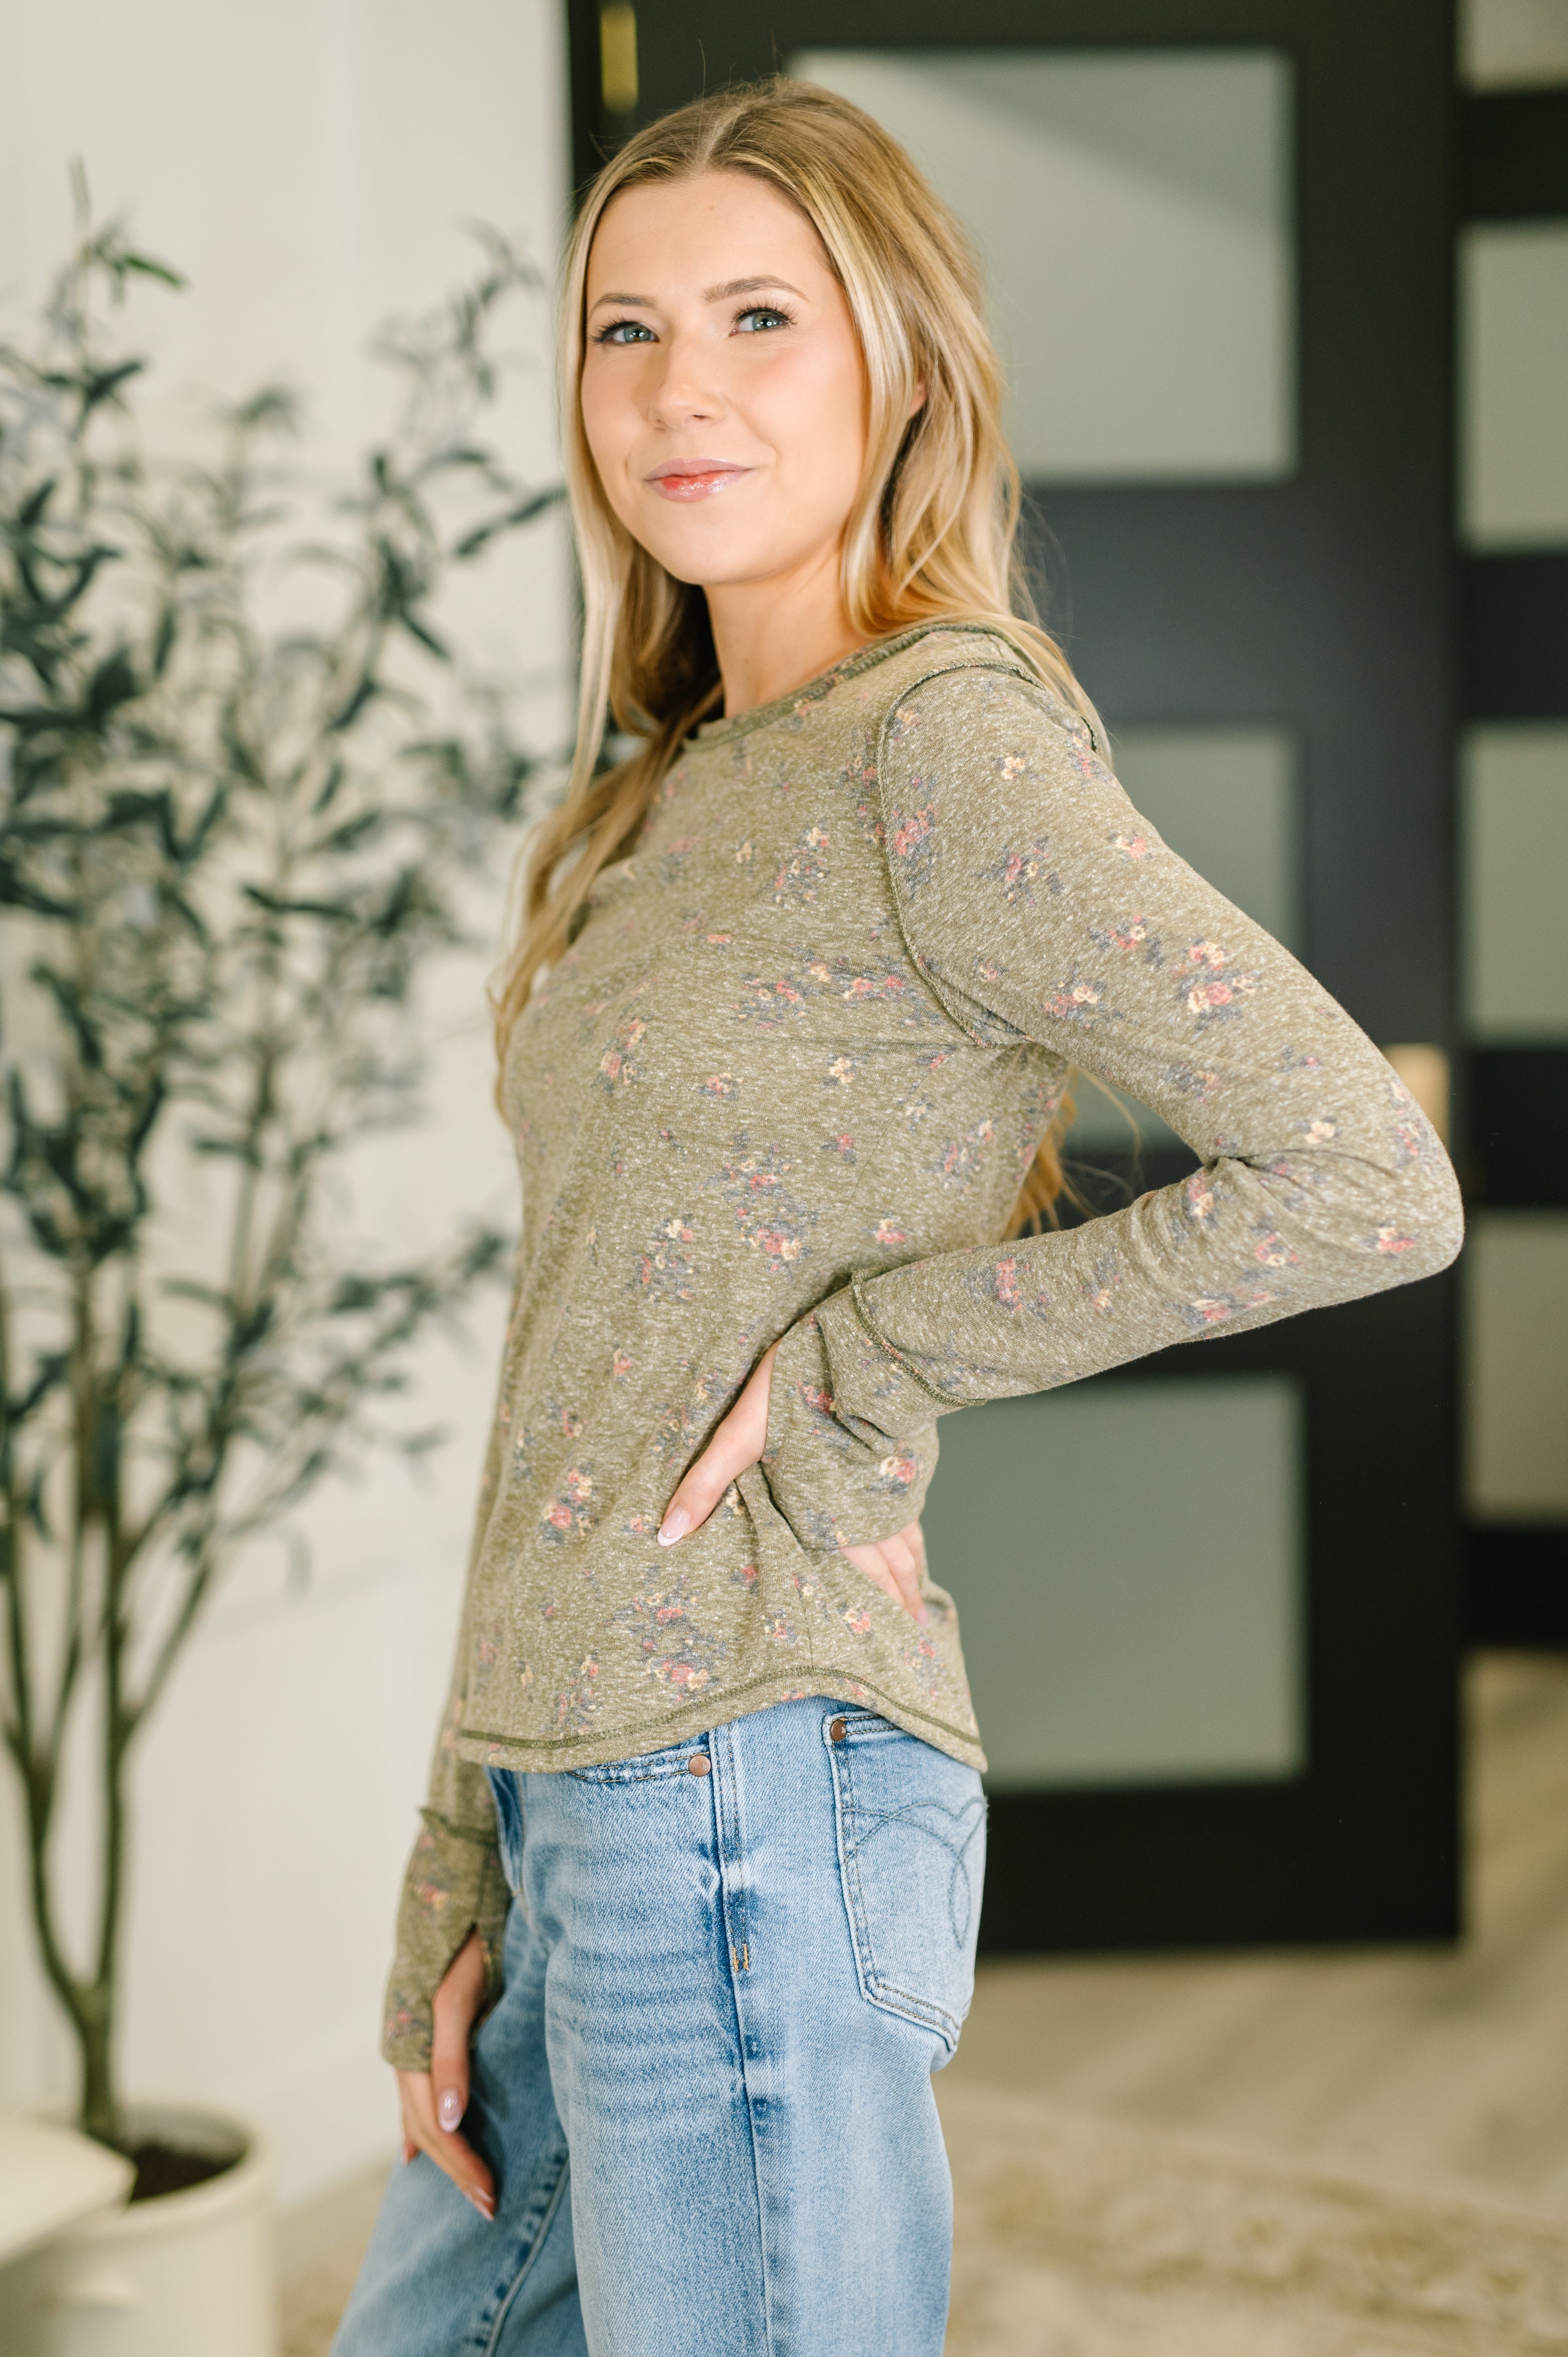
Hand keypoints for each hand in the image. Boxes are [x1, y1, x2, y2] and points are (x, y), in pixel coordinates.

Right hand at [395, 1929, 494, 2221]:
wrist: (457, 1886)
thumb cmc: (461, 1941)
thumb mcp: (458, 1998)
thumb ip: (451, 2058)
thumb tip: (447, 2120)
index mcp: (412, 2050)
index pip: (437, 2128)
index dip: (462, 2165)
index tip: (491, 2195)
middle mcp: (405, 2051)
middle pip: (426, 2128)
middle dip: (455, 2170)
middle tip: (488, 2206)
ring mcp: (409, 2041)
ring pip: (418, 2114)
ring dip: (439, 2154)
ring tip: (456, 2184)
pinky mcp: (420, 2029)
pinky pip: (415, 2092)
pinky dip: (417, 2125)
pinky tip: (414, 2146)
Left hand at [657, 1344, 928, 1623]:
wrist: (857, 1343)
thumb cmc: (795, 1388)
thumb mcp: (739, 1436)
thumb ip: (704, 1486)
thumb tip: (666, 1536)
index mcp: (830, 1513)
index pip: (857, 1575)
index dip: (873, 1609)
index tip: (894, 1642)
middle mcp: (868, 1506)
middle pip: (892, 1565)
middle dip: (901, 1601)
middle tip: (915, 1632)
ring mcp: (889, 1481)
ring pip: (908, 1537)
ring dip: (913, 1572)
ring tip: (919, 1604)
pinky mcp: (899, 1453)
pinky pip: (911, 1506)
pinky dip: (916, 1532)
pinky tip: (914, 1536)